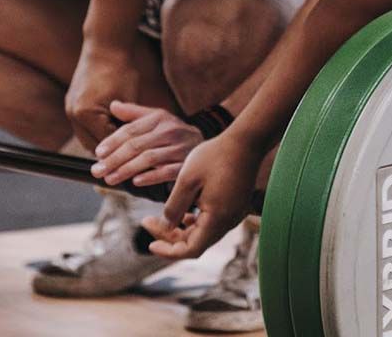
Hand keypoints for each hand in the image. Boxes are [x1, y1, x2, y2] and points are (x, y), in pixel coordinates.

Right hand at [65, 42, 139, 150]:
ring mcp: (70, 109)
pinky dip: (96, 130)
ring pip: (86, 138)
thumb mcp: (129, 100)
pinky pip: (84, 126)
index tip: (137, 158)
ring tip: (123, 145)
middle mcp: (74, 114)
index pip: (106, 144)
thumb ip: (127, 124)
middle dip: (111, 152)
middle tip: (131, 157)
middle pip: (93, 146)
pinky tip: (113, 129)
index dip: (123, 151)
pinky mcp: (72, 103)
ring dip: (102, 141)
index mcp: (86, 114)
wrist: (105, 45)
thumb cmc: (121, 69)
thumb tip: (135, 144)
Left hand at [91, 100, 202, 188]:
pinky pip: (167, 171)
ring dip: (126, 170)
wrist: (206, 144)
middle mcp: (170, 131)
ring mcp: (179, 148)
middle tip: (97, 171)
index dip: (113, 141)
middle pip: (137, 145)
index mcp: (159, 118)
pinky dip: (151, 176)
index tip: (98, 153)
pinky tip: (136, 182)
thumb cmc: (174, 133)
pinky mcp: (187, 165)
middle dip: (114, 159)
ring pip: (149, 159)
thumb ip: (134, 114)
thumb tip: (113, 105)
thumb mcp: (156, 118)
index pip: (131, 130)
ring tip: (110, 179)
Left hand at [142, 132, 261, 259]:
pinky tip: (183, 212)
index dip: (168, 251)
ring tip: (160, 218)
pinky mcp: (234, 206)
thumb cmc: (215, 156)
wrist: (245, 141)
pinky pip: (211, 222)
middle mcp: (227, 222)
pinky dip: (194, 221)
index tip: (150, 243)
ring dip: (181, 229)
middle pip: (195, 242)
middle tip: (147, 222)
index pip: (190, 250)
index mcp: (217, 219)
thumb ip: (174, 206)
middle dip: (169, 236)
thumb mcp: (187, 179)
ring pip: (202, 233)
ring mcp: (233, 215)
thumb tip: (166, 226)